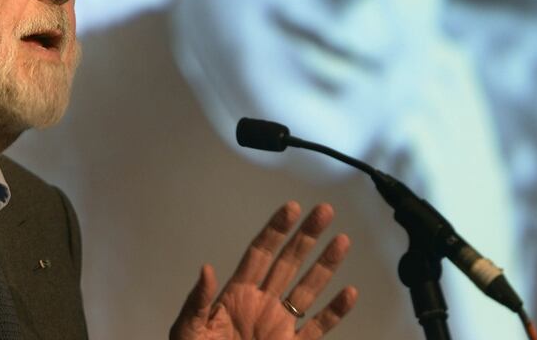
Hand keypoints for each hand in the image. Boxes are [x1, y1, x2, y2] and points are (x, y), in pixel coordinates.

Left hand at [170, 202, 357, 339]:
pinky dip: (335, 312)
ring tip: (342, 240)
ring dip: (325, 266)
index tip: (291, 209)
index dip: (276, 230)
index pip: (260, 253)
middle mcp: (262, 304)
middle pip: (289, 263)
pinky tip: (349, 293)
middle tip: (324, 211)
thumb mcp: (188, 329)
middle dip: (306, 237)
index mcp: (236, 295)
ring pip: (308, 290)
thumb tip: (206, 269)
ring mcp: (279, 325)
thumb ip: (198, 301)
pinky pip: (318, 328)